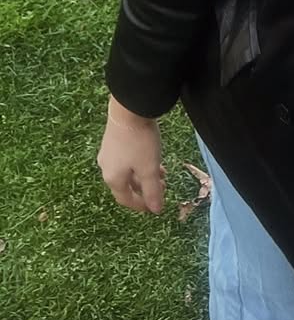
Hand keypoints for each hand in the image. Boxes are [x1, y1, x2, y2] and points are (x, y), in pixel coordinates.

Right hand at [97, 95, 165, 213]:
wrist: (129, 108)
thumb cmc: (140, 141)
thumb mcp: (149, 168)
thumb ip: (153, 191)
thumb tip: (156, 210)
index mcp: (113, 178)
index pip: (125, 199)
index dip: (141, 206)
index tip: (155, 207)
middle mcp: (106, 167)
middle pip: (126, 185)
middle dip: (144, 189)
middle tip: (162, 186)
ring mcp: (108, 153)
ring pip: (127, 172)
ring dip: (143, 175)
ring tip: (161, 171)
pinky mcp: (112, 139)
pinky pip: (126, 160)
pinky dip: (139, 164)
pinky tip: (150, 156)